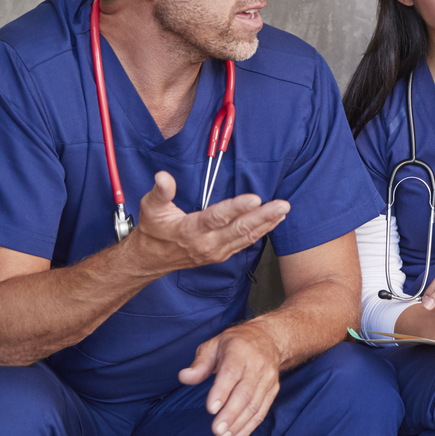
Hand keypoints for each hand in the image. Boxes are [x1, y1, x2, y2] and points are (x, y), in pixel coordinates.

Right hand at [128, 171, 288, 274]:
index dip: (236, 208)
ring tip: (283, 210)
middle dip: (263, 216)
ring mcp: (217, 251)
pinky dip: (262, 232)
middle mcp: (207, 243)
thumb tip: (163, 176)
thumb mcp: (151, 208)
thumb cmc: (153, 229)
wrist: (151, 259)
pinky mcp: (223, 254)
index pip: (217, 217)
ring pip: (246, 237)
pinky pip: (246, 243)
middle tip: (282, 205)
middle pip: (239, 229)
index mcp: (190, 230)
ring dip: (267, 223)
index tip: (254, 198)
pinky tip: (275, 221)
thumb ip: (160, 192)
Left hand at [178, 323, 282, 435]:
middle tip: (216, 431)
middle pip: (245, 393)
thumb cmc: (234, 344)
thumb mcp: (213, 345)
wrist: (268, 338)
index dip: (222, 392)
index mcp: (240, 351)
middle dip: (230, 415)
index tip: (211, 410)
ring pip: (255, 405)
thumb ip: (199, 363)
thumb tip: (184, 377)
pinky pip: (262, 411)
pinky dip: (249, 427)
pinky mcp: (272, 390)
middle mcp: (257, 365)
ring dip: (239, 425)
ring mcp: (267, 378)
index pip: (231, 373)